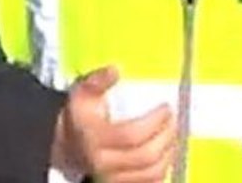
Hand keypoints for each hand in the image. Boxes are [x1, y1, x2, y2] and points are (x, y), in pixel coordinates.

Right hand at [51, 66, 177, 182]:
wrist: (67, 144)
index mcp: (93, 137)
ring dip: (168, 154)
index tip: (166, 108)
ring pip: (150, 173)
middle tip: (173, 120)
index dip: (154, 122)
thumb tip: (115, 70)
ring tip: (173, 136)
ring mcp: (112, 177)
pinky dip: (162, 171)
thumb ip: (98, 80)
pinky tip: (166, 155)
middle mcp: (102, 162)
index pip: (131, 134)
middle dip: (166, 137)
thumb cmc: (79, 116)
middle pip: (145, 155)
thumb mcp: (83, 93)